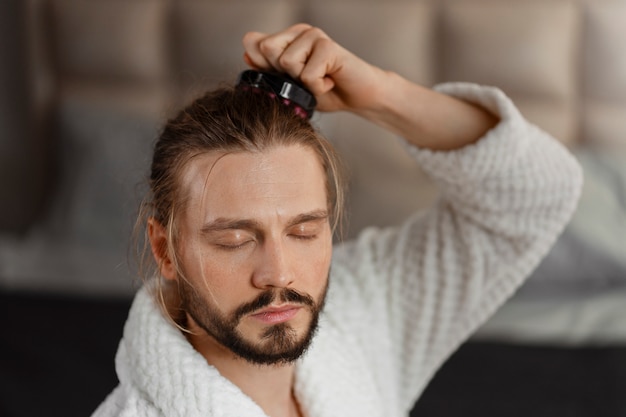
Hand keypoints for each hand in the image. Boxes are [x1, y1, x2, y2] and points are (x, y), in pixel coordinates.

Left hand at [242, 23, 386, 113]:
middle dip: (283, 74)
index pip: (252, 41)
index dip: (263, 66)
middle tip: (305, 80)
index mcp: (285, 38)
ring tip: (319, 81)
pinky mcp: (328, 46)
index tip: (287, 78)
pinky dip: (318, 88)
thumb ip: (268, 70)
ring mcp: (313, 35)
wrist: (357, 97)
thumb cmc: (326, 91)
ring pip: (286, 62)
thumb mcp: (290, 85)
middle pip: (266, 49)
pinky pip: (308, 74)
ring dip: (303, 83)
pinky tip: (330, 82)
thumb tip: (246, 55)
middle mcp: (298, 31)